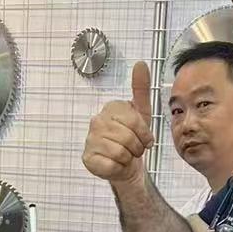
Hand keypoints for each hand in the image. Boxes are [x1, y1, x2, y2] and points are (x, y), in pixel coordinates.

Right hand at [82, 63, 154, 192]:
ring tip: (126, 156)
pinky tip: (116, 164)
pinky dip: (118, 168)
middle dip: (137, 148)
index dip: (145, 135)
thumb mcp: (142, 113)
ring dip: (128, 158)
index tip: (144, 139)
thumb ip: (141, 88)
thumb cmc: (133, 139)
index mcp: (111, 108)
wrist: (127, 165)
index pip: (135, 121)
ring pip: (120, 152)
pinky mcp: (87, 158)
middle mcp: (97, 121)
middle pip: (128, 138)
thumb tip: (141, 63)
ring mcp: (90, 140)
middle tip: (134, 149)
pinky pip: (111, 165)